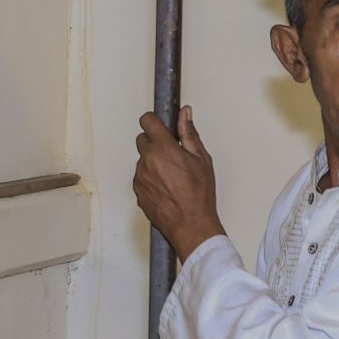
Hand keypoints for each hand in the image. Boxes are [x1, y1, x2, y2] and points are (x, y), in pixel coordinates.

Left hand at [134, 107, 227, 264]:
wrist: (191, 224)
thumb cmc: (199, 195)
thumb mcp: (201, 159)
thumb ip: (189, 133)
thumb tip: (185, 114)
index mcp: (163, 149)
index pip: (147, 121)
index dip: (154, 121)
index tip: (160, 125)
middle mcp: (147, 161)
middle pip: (142, 140)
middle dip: (155, 143)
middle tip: (171, 154)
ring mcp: (140, 177)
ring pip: (142, 160)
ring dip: (153, 162)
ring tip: (172, 176)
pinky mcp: (137, 191)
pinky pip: (141, 177)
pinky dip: (150, 178)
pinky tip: (166, 187)